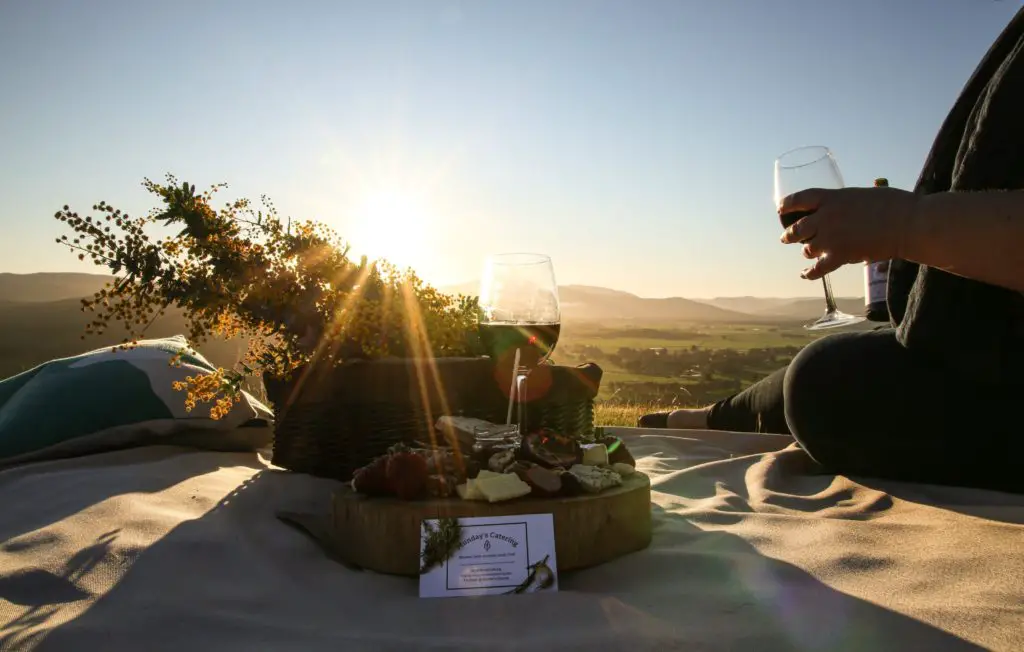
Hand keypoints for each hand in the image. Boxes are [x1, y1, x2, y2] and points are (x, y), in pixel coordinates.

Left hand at [778, 187, 917, 278]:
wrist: (907, 223)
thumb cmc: (894, 205)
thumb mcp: (865, 194)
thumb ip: (849, 202)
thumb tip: (850, 205)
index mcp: (832, 198)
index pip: (800, 199)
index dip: (787, 205)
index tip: (781, 209)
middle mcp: (826, 217)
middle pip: (797, 228)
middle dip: (789, 235)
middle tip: (786, 237)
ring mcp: (831, 238)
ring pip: (807, 249)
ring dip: (807, 251)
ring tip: (809, 252)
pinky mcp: (840, 256)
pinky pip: (817, 269)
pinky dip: (809, 273)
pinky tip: (804, 274)